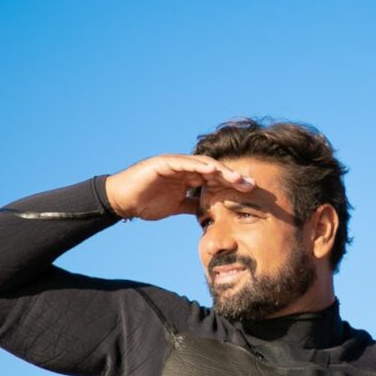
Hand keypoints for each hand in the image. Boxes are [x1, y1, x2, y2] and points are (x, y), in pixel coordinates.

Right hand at [105, 154, 254, 220]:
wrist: (122, 201)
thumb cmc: (146, 202)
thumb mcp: (176, 206)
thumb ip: (192, 205)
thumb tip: (209, 213)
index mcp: (190, 178)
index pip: (216, 179)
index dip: (233, 185)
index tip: (251, 193)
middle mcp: (186, 168)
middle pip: (215, 170)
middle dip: (234, 177)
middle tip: (252, 184)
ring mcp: (176, 163)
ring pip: (204, 164)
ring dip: (222, 171)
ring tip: (237, 178)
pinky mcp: (165, 162)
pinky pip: (185, 162)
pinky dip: (200, 165)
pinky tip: (213, 170)